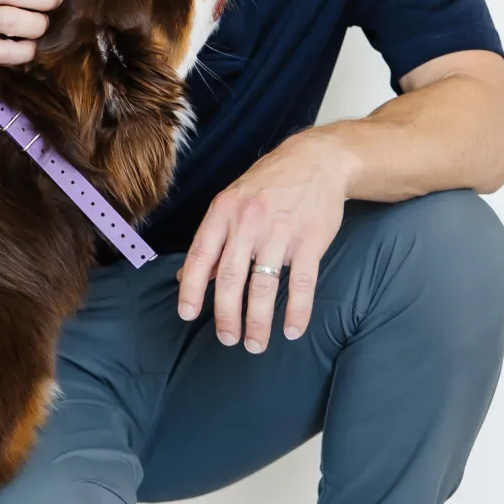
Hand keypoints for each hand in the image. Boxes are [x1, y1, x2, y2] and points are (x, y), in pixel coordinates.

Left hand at [176, 130, 356, 353]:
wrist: (317, 159)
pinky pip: (302, 283)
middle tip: (227, 339)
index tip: (187, 314)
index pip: (199, 256)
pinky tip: (293, 330)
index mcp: (223, 212)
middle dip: (226, 315)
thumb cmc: (269, 184)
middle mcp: (248, 222)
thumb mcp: (232, 202)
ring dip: (258, 321)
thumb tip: (186, 277)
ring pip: (263, 286)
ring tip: (255, 344)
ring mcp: (281, 231)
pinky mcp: (311, 239)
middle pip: (229, 277)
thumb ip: (212, 240)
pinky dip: (297, 311)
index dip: (190, 288)